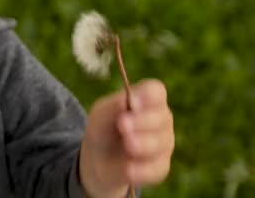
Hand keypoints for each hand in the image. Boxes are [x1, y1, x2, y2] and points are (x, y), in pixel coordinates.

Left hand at [79, 79, 174, 197]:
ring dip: (144, 144)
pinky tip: (129, 169)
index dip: (147, 96)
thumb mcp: (100, 114)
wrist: (97, 160)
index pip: (156, 91)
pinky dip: (142, 169)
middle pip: (162, 117)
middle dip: (142, 122)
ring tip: (128, 145)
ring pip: (162, 143)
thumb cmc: (102, 129)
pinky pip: (157, 168)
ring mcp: (164, 144)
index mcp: (147, 100)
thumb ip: (114, 105)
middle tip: (123, 126)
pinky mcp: (160, 167)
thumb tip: (131, 99)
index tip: (132, 103)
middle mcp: (161, 119)